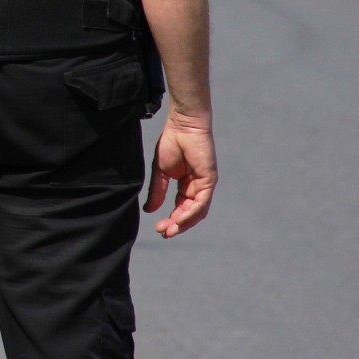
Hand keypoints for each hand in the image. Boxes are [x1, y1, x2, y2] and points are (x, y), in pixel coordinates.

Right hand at [144, 117, 216, 237]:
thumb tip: (149, 210)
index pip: (180, 208)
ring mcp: (204, 185)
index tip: (158, 228)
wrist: (182, 126)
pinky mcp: (209, 180)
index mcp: (186, 185)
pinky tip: (179, 218)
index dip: (170, 219)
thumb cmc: (171, 143)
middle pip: (189, 213)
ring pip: (197, 211)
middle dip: (177, 225)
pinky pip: (201, 202)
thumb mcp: (159, 172)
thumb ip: (157, 192)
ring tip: (170, 230)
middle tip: (164, 233)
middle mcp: (197, 188)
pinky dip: (190, 213)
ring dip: (184, 223)